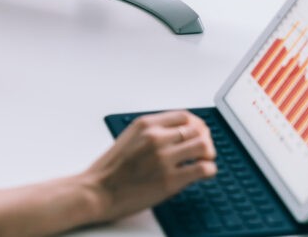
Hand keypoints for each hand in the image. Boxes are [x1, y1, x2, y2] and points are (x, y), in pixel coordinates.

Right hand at [81, 110, 216, 224]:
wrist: (98, 191)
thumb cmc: (110, 169)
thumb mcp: (129, 138)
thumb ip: (152, 133)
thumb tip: (177, 134)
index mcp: (145, 125)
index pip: (184, 116)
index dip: (197, 124)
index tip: (199, 132)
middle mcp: (156, 138)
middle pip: (197, 129)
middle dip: (205, 139)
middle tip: (205, 149)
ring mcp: (164, 158)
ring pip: (203, 146)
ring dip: (209, 153)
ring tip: (205, 160)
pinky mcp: (170, 180)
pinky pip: (203, 169)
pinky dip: (209, 170)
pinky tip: (204, 173)